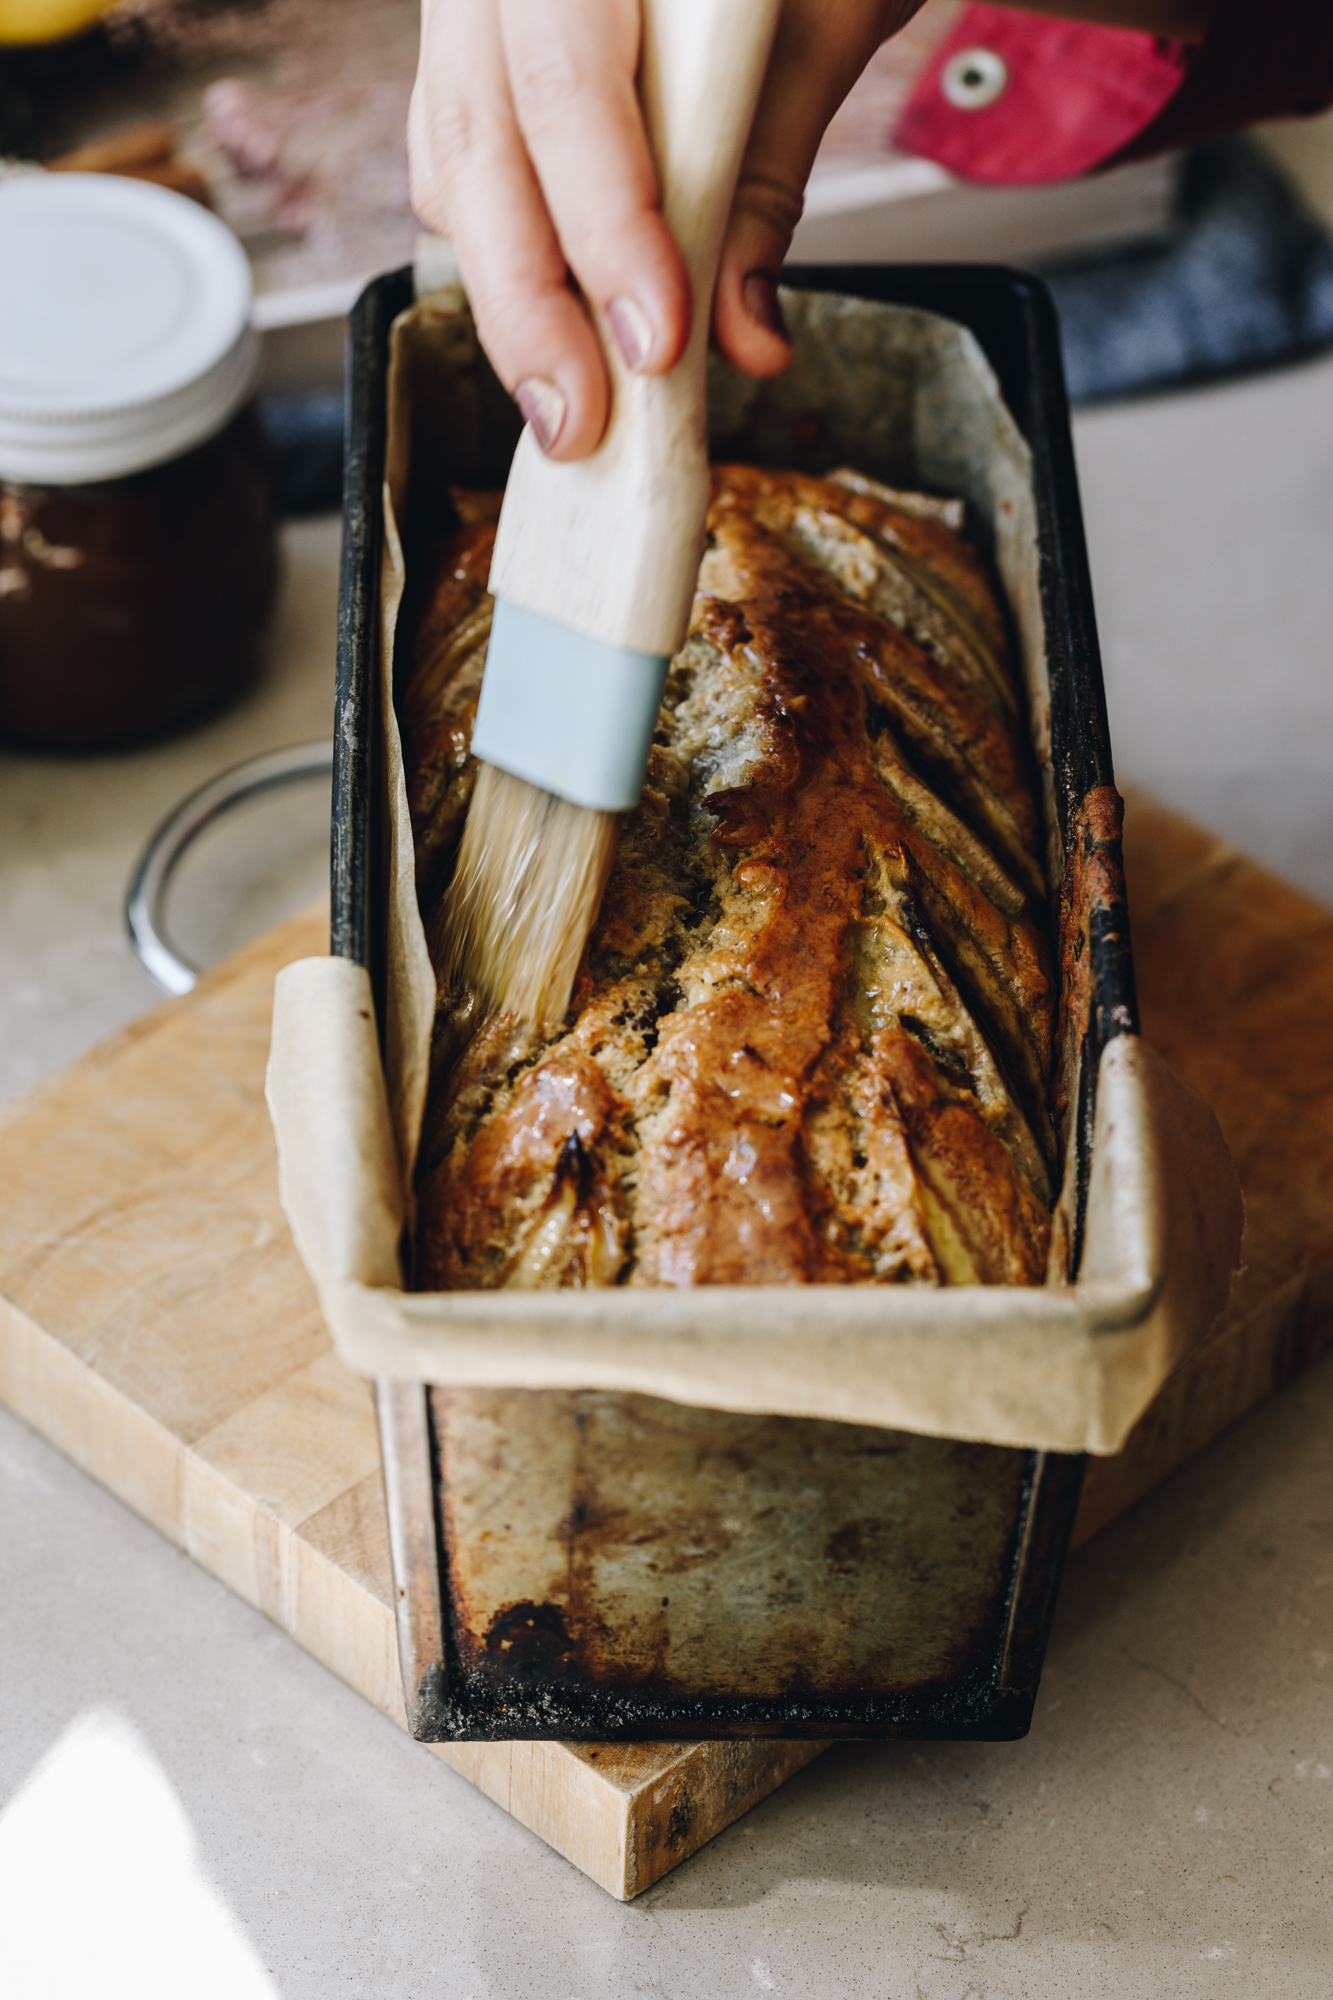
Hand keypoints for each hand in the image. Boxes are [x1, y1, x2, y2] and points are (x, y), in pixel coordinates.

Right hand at [409, 0, 922, 460]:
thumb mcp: (822, 25)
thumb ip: (764, 182)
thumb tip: (742, 337)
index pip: (567, 89)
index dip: (605, 229)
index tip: (652, 342)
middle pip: (479, 143)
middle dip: (528, 306)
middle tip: (578, 422)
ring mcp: (473, 5)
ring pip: (450, 162)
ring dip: (504, 300)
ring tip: (563, 406)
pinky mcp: (472, 54)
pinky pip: (454, 159)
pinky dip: (496, 254)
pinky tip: (544, 326)